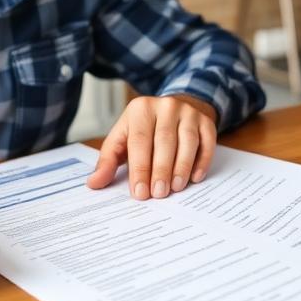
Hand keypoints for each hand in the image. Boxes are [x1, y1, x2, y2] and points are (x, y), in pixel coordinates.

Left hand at [86, 95, 217, 199]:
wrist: (174, 109)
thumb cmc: (144, 129)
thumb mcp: (122, 138)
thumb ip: (108, 160)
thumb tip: (94, 183)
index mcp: (140, 109)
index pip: (139, 140)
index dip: (140, 168)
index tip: (140, 192)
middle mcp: (165, 106)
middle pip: (164, 141)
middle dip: (161, 170)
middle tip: (158, 194)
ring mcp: (188, 112)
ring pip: (187, 141)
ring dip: (182, 167)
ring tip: (175, 188)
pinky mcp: (206, 120)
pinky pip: (207, 142)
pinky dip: (202, 161)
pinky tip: (195, 177)